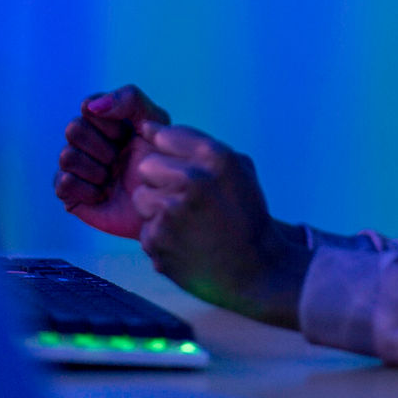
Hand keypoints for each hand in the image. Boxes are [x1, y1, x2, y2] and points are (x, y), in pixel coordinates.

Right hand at [53, 85, 169, 239]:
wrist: (166, 206)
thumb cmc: (164, 164)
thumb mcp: (155, 123)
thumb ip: (129, 99)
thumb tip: (89, 106)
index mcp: (105, 122)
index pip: (88, 106)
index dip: (109, 123)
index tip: (128, 136)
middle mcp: (87, 143)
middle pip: (73, 129)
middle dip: (102, 147)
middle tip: (119, 160)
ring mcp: (77, 169)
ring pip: (66, 156)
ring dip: (95, 169)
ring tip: (111, 180)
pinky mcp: (71, 196)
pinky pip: (62, 183)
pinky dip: (86, 189)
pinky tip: (102, 195)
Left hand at [131, 121, 310, 329]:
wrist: (255, 271)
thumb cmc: (245, 216)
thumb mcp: (237, 169)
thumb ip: (196, 144)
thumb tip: (148, 127)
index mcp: (215, 158)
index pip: (166, 136)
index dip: (171, 154)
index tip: (181, 170)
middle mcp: (192, 180)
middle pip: (147, 166)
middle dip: (160, 181)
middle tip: (183, 200)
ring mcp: (172, 211)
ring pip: (141, 197)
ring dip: (156, 210)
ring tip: (185, 224)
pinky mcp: (157, 240)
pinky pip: (145, 229)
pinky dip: (160, 238)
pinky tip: (185, 244)